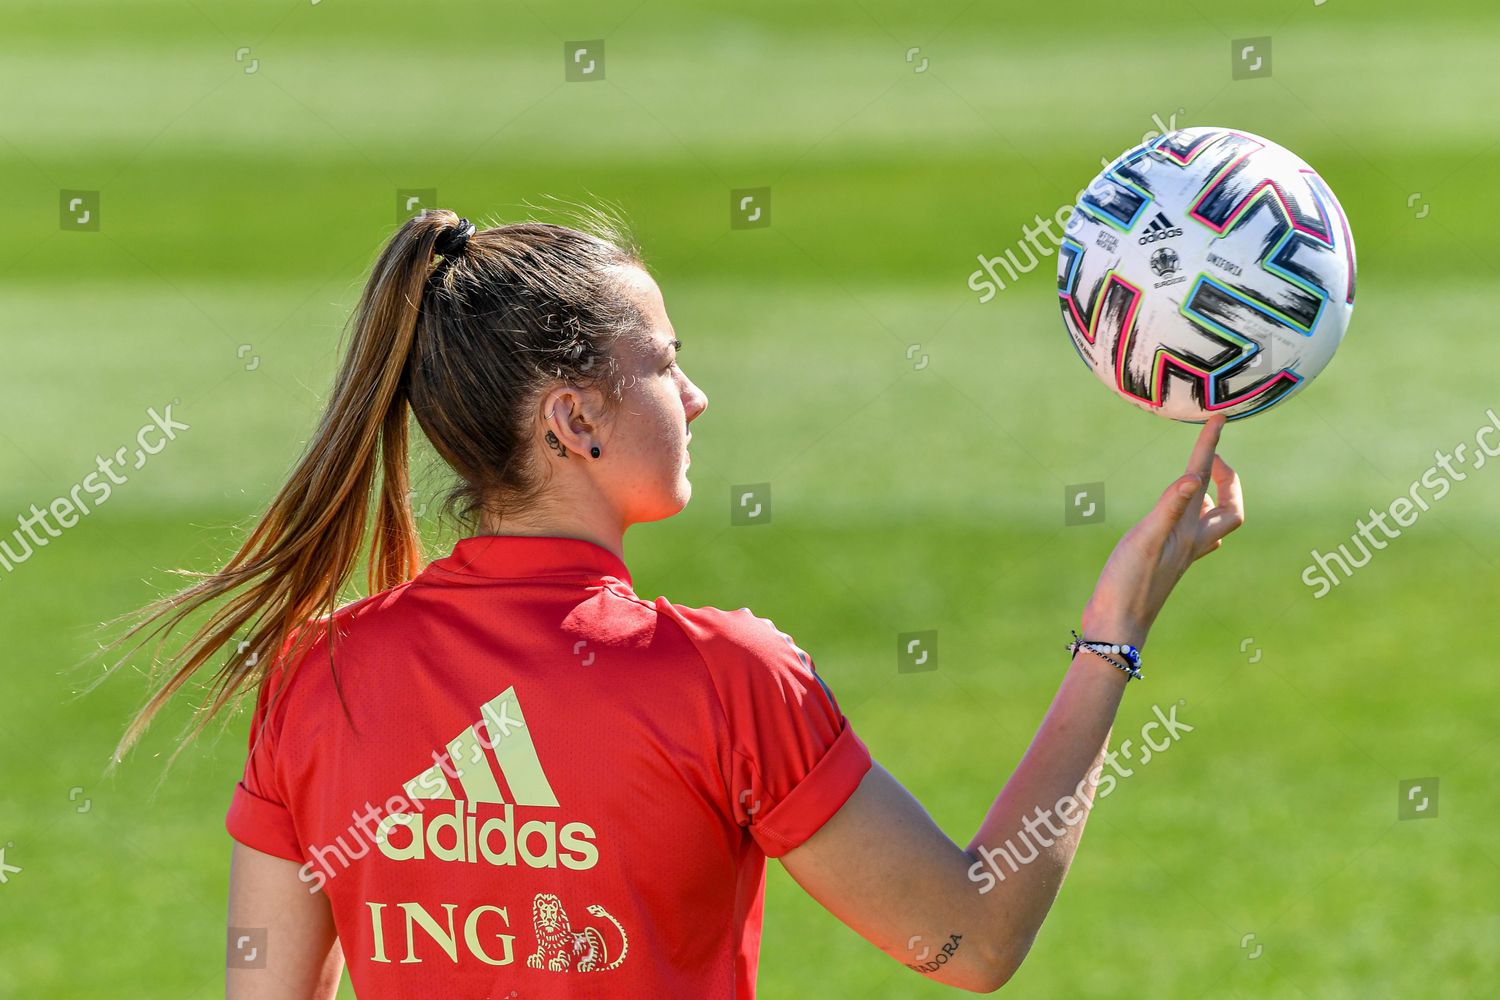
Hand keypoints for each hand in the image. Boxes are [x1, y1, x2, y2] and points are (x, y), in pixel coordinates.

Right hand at [1080, 415, 1243, 649]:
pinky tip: (1180, 518)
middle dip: (1227, 480)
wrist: (1117, 627)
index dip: (1211, 447)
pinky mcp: (1165, 563)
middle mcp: (1191, 542)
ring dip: (1212, 497)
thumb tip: (1194, 476)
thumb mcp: (1145, 540)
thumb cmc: (1128, 585)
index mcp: (1189, 531)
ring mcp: (1180, 554)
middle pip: (1228, 508)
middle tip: (1213, 458)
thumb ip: (1169, 507)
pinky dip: (1192, 517)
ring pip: (1211, 523)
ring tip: (1198, 479)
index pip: (1204, 480)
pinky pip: (1192, 535)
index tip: (1219, 418)